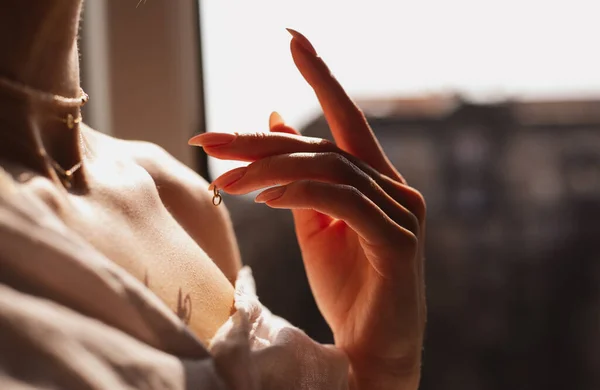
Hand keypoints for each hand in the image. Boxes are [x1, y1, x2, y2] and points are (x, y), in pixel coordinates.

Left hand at [189, 29, 425, 388]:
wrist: (370, 352)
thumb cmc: (347, 289)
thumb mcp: (314, 225)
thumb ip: (298, 176)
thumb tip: (275, 120)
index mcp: (378, 181)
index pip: (347, 119)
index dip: (321, 75)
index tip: (293, 37)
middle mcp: (397, 188)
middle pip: (323, 146)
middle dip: (259, 141)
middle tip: (206, 139)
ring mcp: (402, 213)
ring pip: (327, 170)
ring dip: (268, 171)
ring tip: (222, 181)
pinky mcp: (397, 241)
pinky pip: (340, 202)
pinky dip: (297, 193)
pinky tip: (262, 196)